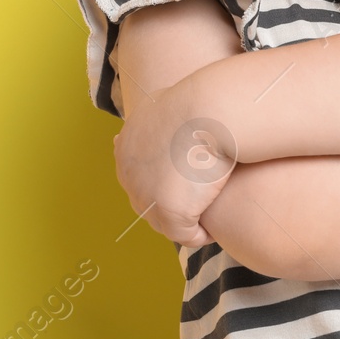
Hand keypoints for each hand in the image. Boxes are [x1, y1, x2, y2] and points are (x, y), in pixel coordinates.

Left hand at [112, 86, 236, 248]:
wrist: (210, 108)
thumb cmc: (200, 102)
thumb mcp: (169, 103)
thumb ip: (161, 116)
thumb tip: (171, 119)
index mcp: (126, 148)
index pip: (139, 177)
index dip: (164, 182)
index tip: (186, 181)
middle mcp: (130, 175)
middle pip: (148, 204)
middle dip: (171, 205)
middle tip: (198, 201)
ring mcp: (147, 196)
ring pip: (164, 223)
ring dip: (184, 222)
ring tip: (207, 217)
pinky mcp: (170, 212)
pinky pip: (186, 235)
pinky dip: (198, 235)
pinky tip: (212, 228)